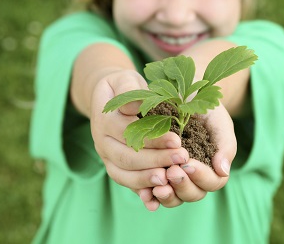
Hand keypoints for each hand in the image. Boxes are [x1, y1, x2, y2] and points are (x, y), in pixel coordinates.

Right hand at [89, 69, 188, 210]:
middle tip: (181, 159)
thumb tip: (133, 106)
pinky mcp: (116, 168)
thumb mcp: (125, 80)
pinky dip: (140, 194)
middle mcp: (102, 143)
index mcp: (104, 121)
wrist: (108, 99)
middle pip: (126, 158)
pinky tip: (155, 203)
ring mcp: (107, 158)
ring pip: (124, 175)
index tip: (177, 139)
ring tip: (170, 179)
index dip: (152, 138)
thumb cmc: (123, 87)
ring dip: (147, 180)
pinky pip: (126, 184)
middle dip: (155, 160)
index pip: (128, 133)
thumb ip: (129, 91)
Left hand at [151, 104, 236, 206]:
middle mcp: (194, 176)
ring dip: (167, 195)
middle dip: (183, 186)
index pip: (213, 182)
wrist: (179, 91)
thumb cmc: (203, 105)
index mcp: (213, 165)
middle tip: (172, 171)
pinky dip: (150, 196)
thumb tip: (223, 170)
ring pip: (174, 198)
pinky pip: (153, 193)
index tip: (188, 164)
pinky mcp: (155, 174)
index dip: (202, 177)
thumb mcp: (218, 120)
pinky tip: (145, 192)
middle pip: (194, 194)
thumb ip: (225, 144)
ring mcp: (175, 177)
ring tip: (158, 185)